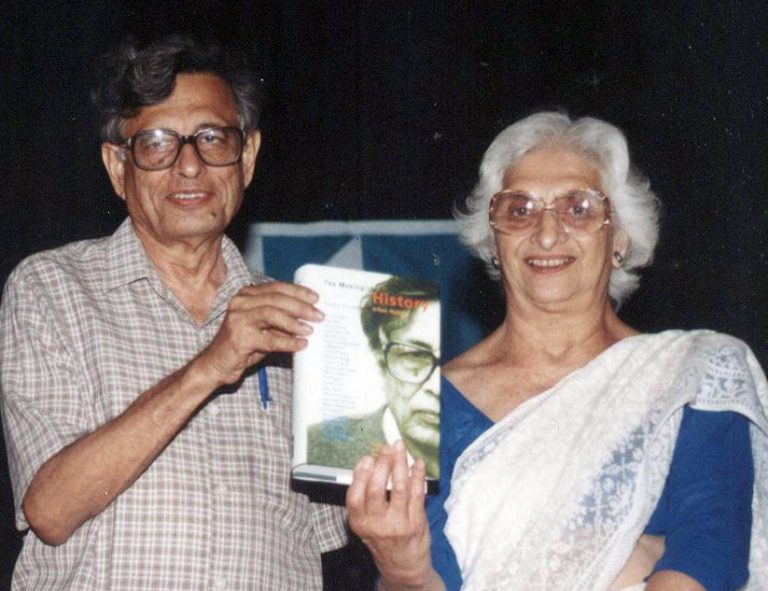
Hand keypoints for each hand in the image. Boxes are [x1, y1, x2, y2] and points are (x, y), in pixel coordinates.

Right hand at [198, 281, 322, 384]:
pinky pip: (269, 339)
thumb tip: (309, 314)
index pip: (276, 288)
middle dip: (300, 307)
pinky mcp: (239, 338)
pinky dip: (287, 342)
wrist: (217, 364)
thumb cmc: (244, 344)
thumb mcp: (264, 327)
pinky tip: (300, 345)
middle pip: (276, 299)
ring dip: (294, 322)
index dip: (297, 291)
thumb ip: (281, 318)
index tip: (316, 298)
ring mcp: (238, 319)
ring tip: (310, 330)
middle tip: (318, 315)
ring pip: (271, 314)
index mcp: (246, 295)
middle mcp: (240, 302)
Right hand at [346, 441, 441, 589]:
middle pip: (376, 489)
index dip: (359, 475)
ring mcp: (398, 524)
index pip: (354, 497)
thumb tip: (372, 462)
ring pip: (399, 488)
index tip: (367, 458)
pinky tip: (417, 463)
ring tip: (401, 448)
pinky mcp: (416, 522)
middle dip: (383, 464)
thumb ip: (365, 498)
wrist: (403, 565)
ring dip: (400, 464)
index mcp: (360, 523)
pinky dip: (418, 475)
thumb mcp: (365, 523)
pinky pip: (417, 494)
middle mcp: (377, 525)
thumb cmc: (382, 538)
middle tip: (387, 448)